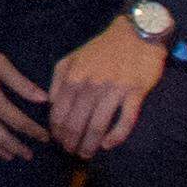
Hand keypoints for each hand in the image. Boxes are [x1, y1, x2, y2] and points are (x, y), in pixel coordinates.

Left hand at [45, 18, 168, 154]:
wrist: (136, 33)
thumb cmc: (102, 48)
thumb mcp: (72, 58)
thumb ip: (58, 80)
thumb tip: (50, 104)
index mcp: (73, 77)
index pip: (59, 112)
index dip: (56, 131)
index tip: (58, 141)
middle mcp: (91, 85)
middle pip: (76, 123)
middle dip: (70, 142)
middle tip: (70, 152)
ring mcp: (114, 90)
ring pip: (97, 126)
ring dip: (89, 144)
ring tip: (86, 154)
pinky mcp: (135, 92)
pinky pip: (125, 120)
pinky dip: (116, 136)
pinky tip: (108, 145)